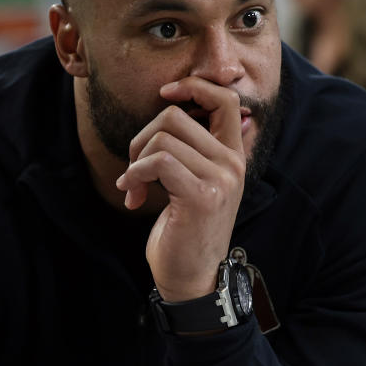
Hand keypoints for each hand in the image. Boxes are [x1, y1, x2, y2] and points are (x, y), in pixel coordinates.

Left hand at [116, 77, 245, 301]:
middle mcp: (232, 164)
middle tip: (134, 167)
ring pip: (163, 138)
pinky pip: (158, 162)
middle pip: (176, 117)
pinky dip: (135, 174)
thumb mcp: (194, 183)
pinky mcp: (201, 196)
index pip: (224, 99)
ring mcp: (220, 179)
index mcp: (233, 157)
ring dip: (135, 160)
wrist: (192, 279)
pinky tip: (131, 194)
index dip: (193, 86)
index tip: (165, 94)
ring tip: (133, 186)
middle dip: (142, 137)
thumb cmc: (185, 231)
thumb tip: (165, 112)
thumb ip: (190, 150)